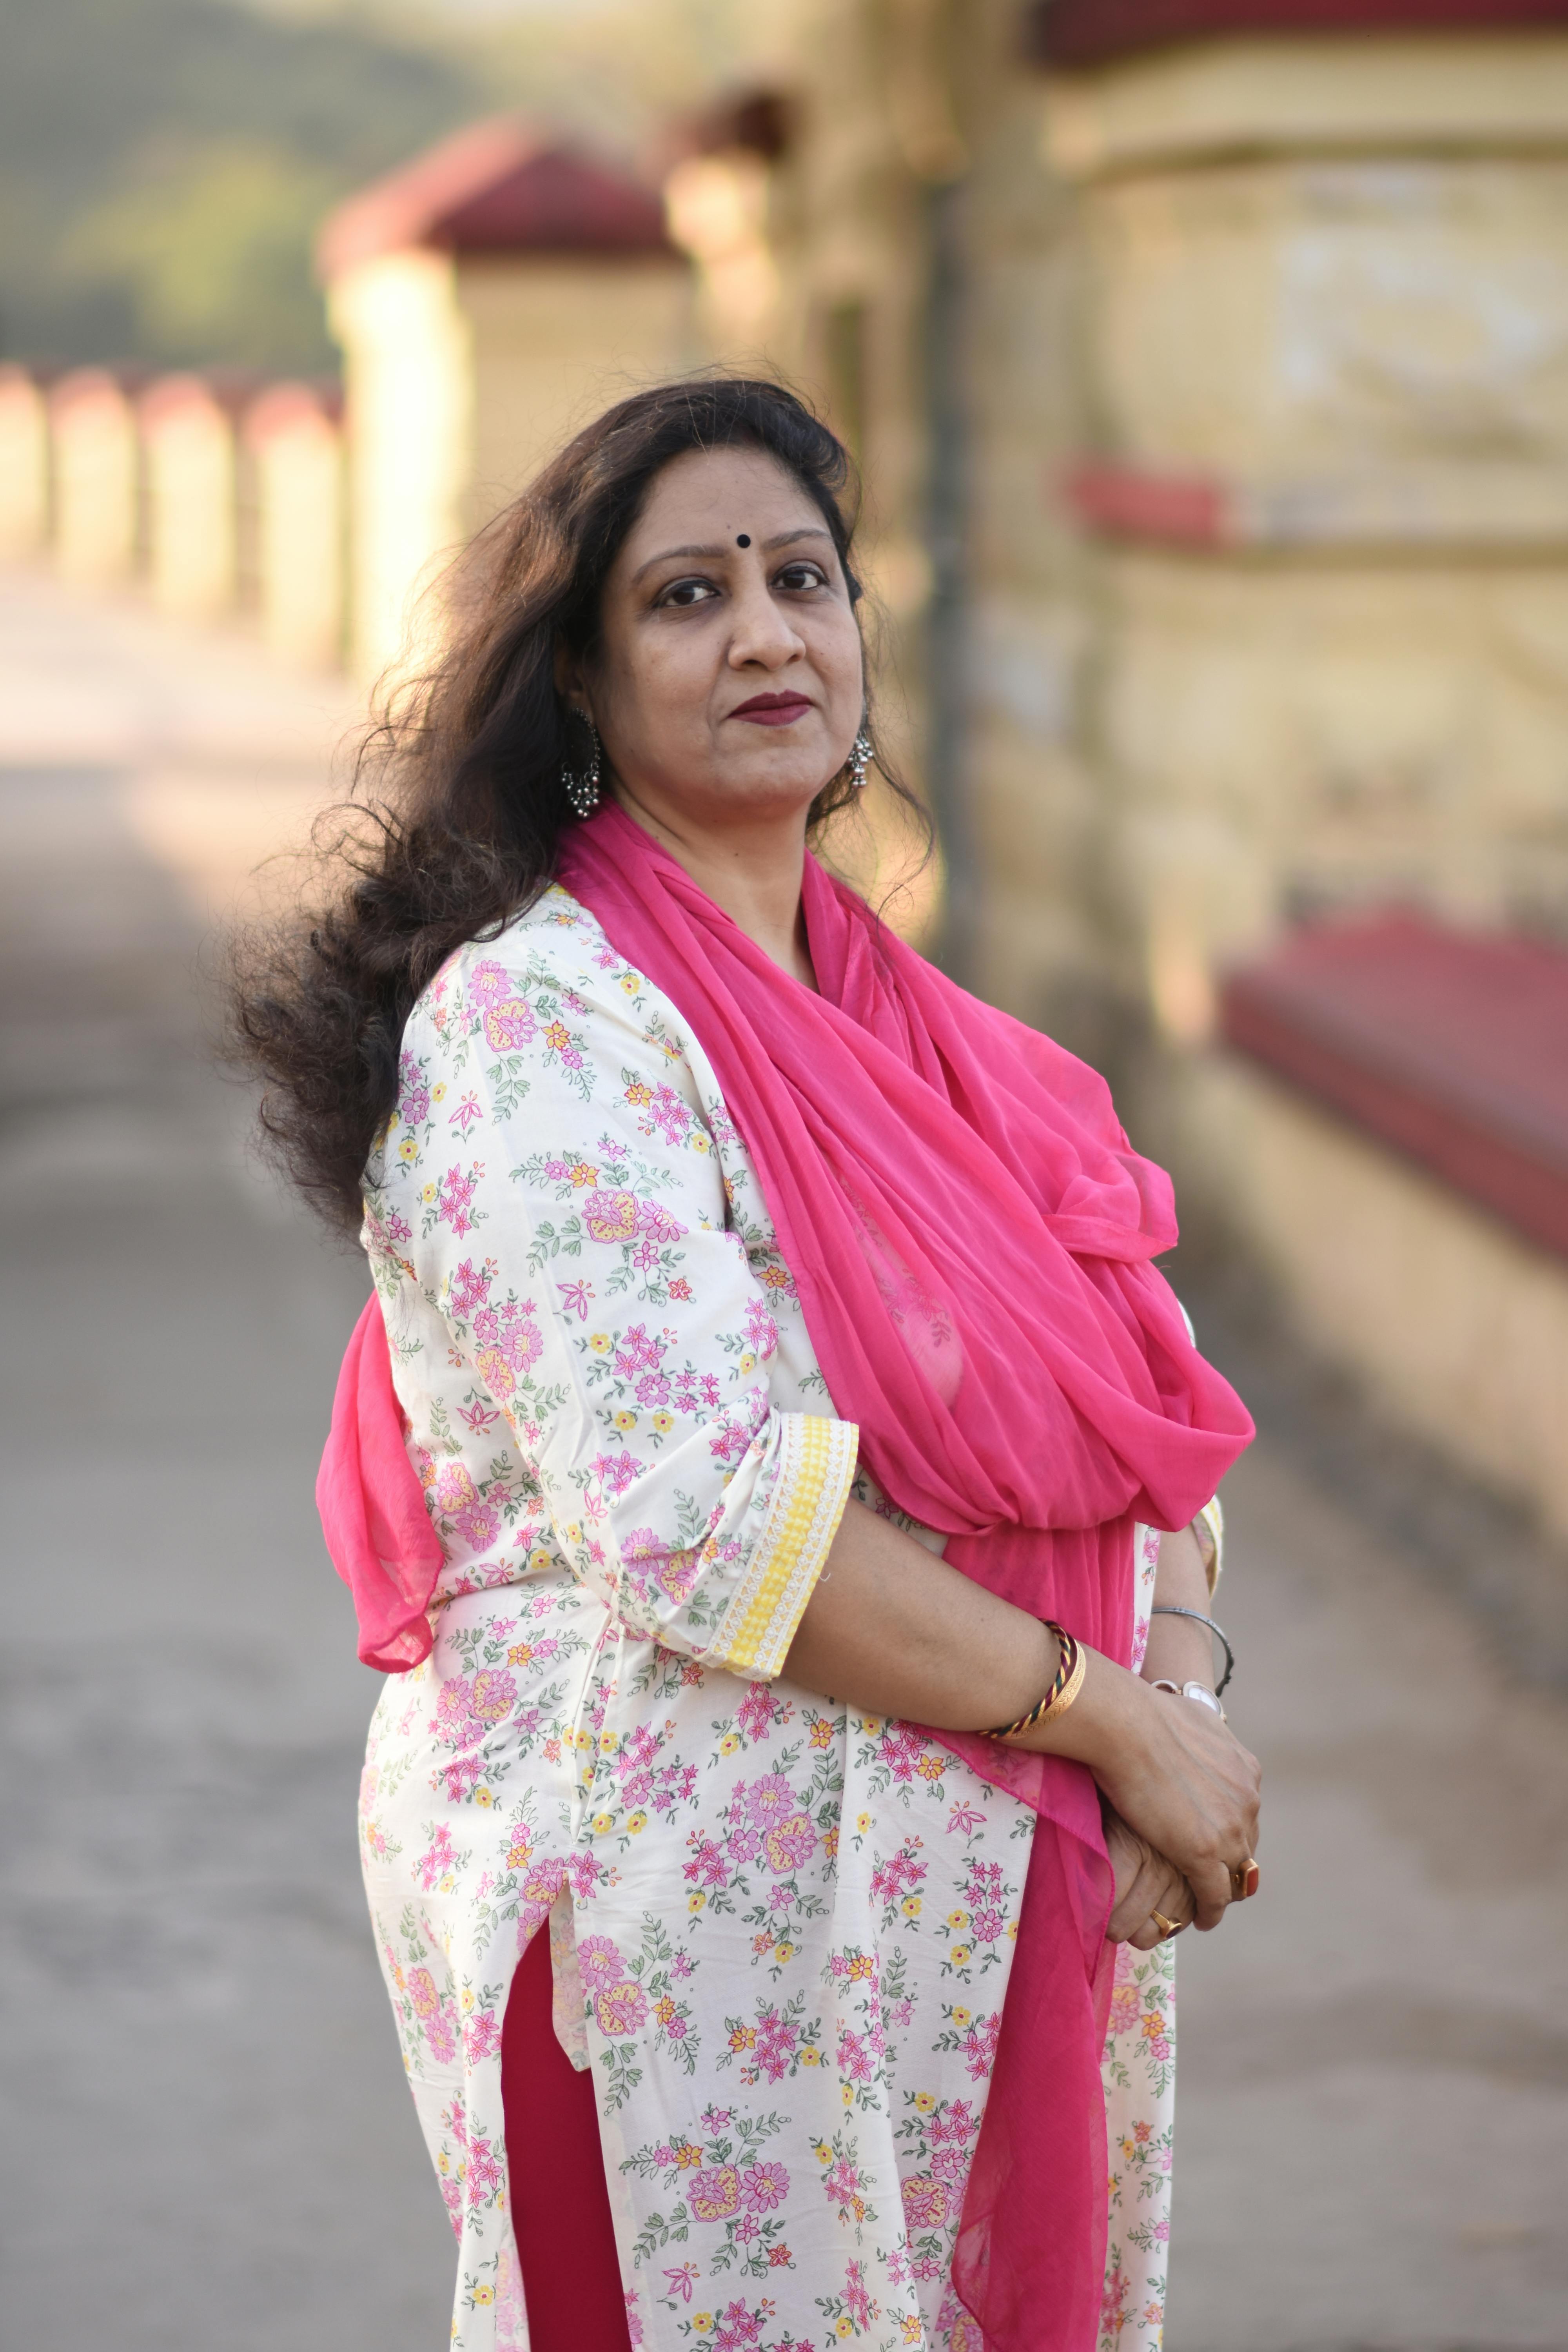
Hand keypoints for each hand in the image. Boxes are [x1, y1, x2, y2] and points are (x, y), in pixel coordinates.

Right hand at [1016, 1652, 1260, 1930]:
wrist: (1126, 1723)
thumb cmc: (1143, 1713)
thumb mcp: (1192, 1720)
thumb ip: (1201, 1740)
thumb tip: (1189, 1736)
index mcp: (1245, 1771)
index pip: (1246, 1815)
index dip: (1230, 1832)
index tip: (1214, 1844)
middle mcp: (1247, 1801)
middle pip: (1246, 1847)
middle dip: (1232, 1864)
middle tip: (1211, 1879)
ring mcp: (1229, 1829)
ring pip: (1236, 1875)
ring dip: (1223, 1890)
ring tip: (1207, 1904)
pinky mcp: (1204, 1853)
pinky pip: (1215, 1896)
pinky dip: (1211, 1911)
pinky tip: (1202, 1920)